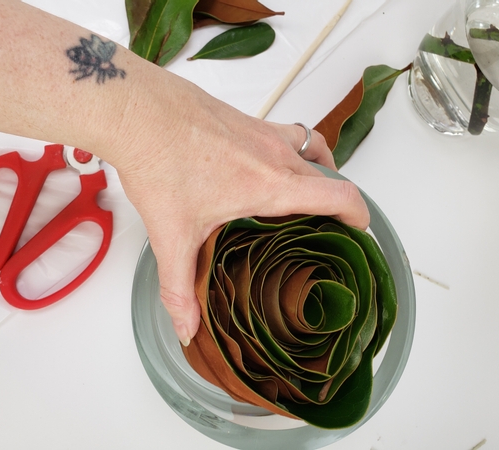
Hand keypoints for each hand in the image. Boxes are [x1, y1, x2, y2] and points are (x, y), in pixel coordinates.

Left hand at [112, 75, 369, 345]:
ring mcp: (263, 131)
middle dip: (339, 198)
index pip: (339, 195)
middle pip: (330, 174)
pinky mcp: (246, 118)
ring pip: (312, 146)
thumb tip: (186, 328)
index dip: (359, 215)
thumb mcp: (172, 234)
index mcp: (272, 185)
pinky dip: (290, 148)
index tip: (361, 231)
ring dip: (320, 167)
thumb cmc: (159, 160)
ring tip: (310, 188)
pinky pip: (285, 132)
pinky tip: (264, 164)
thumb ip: (181, 287)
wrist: (138, 110)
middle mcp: (276, 154)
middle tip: (330, 222)